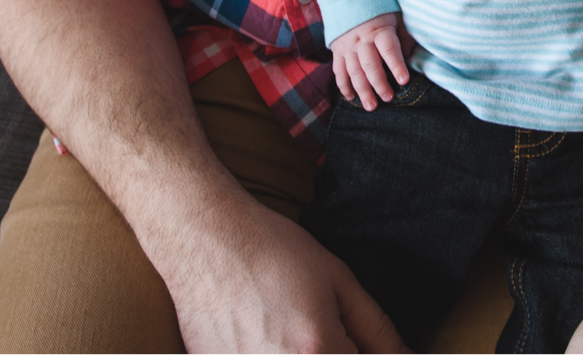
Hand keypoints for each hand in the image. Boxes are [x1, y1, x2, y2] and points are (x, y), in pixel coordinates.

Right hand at [144, 183, 405, 352]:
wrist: (206, 239)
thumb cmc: (272, 252)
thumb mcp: (337, 279)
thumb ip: (376, 329)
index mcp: (318, 354)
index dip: (365, 355)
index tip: (352, 340)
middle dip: (334, 349)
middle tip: (316, 328)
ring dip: (302, 353)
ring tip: (287, 328)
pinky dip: (270, 353)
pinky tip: (264, 334)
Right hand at [329, 11, 413, 112]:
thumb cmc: (379, 9)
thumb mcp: (395, 15)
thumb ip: (404, 35)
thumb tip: (411, 55)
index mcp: (379, 29)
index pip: (389, 49)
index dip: (397, 65)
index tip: (404, 80)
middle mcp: (362, 39)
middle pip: (370, 65)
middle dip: (379, 84)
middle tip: (388, 98)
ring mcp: (347, 46)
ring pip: (354, 72)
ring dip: (362, 91)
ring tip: (371, 106)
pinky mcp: (337, 51)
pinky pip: (339, 71)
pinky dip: (344, 86)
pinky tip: (351, 97)